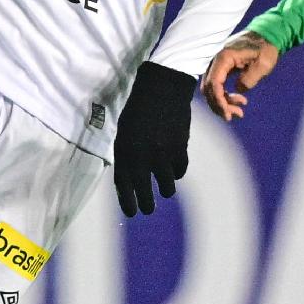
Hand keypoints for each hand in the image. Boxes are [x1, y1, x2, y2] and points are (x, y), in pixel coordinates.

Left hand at [112, 62, 196, 216]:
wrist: (161, 90)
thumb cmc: (138, 111)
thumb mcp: (124, 133)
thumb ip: (126, 155)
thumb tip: (131, 180)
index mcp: (124, 151)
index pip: (124, 185)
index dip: (127, 202)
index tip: (131, 213)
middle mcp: (142, 156)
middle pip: (144, 192)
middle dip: (145, 204)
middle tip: (147, 210)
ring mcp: (162, 154)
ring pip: (166, 185)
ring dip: (165, 189)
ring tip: (164, 190)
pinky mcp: (180, 148)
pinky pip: (180, 171)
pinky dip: (177, 173)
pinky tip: (174, 172)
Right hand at [203, 30, 278, 121]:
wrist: (267, 35)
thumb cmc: (266, 48)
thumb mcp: (263, 64)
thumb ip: (249, 79)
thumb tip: (238, 90)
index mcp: (224, 58)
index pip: (213, 83)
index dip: (219, 100)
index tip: (228, 113)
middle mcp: (216, 61)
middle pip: (209, 88)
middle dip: (219, 105)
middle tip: (235, 116)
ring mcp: (217, 65)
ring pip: (211, 89)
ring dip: (222, 102)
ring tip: (240, 111)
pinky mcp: (222, 69)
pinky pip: (217, 86)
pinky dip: (224, 96)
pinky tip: (239, 100)